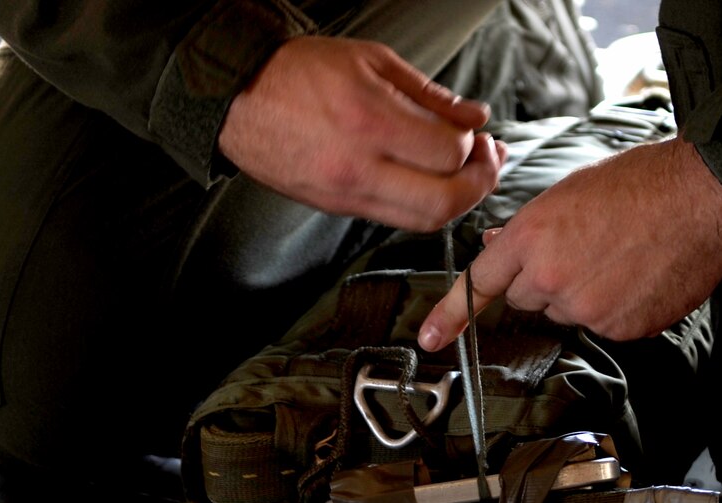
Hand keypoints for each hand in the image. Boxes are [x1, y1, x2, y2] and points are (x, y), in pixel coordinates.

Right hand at [218, 36, 506, 230]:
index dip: (474, 146)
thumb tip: (474, 117)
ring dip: (454, 202)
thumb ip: (430, 94)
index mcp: (369, 121)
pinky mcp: (336, 208)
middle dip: (478, 185)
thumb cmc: (296, 72)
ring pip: (422, 221)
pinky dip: (421, 204)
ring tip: (461, 174)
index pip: (448, 153)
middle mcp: (359, 167)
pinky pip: (394, 218)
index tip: (476, 133)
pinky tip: (426, 180)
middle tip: (484, 163)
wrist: (237, 98)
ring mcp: (346, 194)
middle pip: (443, 202)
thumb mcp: (371, 61)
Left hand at [417, 136, 721, 350]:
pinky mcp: (623, 326)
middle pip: (528, 297)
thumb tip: (497, 247)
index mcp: (533, 236)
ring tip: (620, 255)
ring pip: (566, 311)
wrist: (706, 195)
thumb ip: (528, 228)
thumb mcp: (570, 192)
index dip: (451, 314)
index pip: (481, 283)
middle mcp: (553, 277)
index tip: (431, 339)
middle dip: (546, 278)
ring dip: (583, 292)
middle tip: (585, 247)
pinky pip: (604, 324)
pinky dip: (617, 306)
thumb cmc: (642, 183)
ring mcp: (588, 307)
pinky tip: (639, 274)